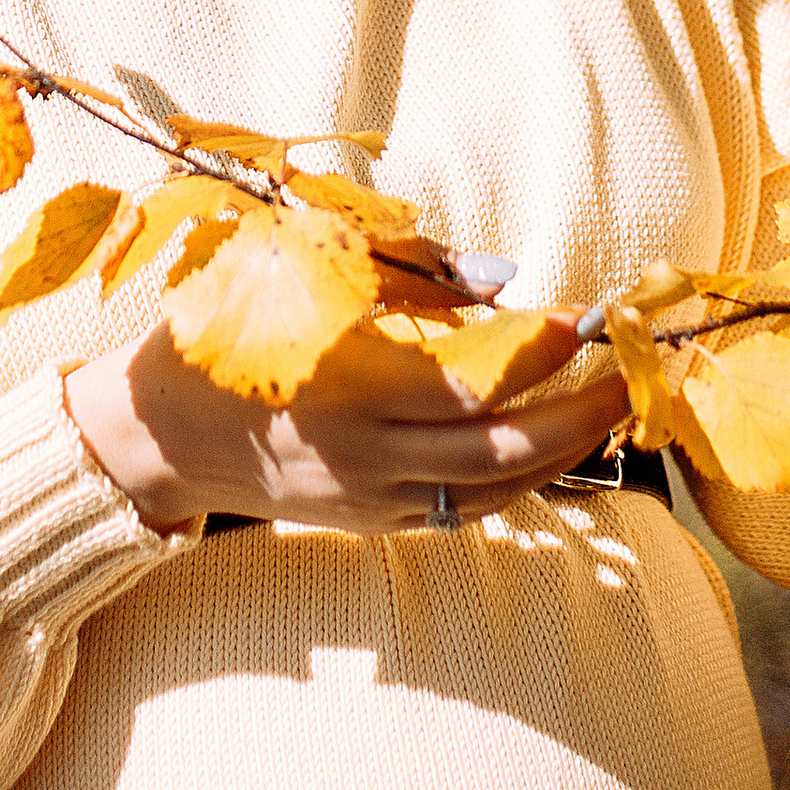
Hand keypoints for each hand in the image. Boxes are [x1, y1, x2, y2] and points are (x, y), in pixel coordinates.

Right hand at [64, 313, 622, 537]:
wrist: (159, 431)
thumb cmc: (227, 326)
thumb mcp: (298, 268)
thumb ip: (403, 267)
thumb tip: (501, 277)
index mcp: (348, 390)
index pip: (472, 386)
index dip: (536, 354)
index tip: (582, 315)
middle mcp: (366, 458)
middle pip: (503, 454)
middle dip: (579, 414)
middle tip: (630, 372)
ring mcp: (371, 502)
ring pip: (494, 494)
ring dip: (560, 454)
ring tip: (606, 407)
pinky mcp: (370, 523)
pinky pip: (462, 511)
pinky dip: (515, 482)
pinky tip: (547, 446)